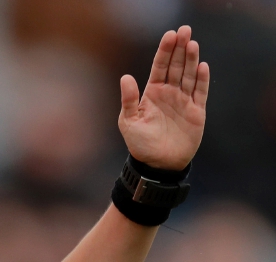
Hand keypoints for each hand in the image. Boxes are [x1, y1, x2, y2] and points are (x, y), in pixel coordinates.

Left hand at [119, 25, 209, 170]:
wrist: (158, 165)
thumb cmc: (140, 144)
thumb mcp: (129, 122)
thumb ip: (129, 100)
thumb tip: (125, 77)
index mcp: (152, 93)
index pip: (160, 67)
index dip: (165, 51)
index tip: (169, 35)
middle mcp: (169, 93)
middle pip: (176, 66)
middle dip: (180, 48)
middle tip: (184, 30)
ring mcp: (183, 101)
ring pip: (188, 75)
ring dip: (191, 59)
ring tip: (192, 43)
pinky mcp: (196, 111)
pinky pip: (200, 92)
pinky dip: (202, 79)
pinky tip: (202, 66)